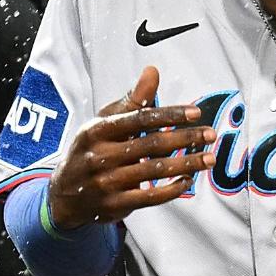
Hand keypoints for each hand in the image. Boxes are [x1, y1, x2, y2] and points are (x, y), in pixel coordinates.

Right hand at [47, 66, 214, 231]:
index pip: (140, 119)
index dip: (170, 115)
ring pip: (155, 171)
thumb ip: (132, 101)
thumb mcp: (104, 122)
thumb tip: (153, 71)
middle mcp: (101, 155)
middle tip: (210, 134)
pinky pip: (151, 197)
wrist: (65, 194)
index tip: (195, 113)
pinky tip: (188, 180)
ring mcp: (107, 182)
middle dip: (185, 139)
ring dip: (187, 164)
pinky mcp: (115, 204)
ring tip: (209, 158)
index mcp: (98, 130)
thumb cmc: (91, 150)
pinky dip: (172, 189)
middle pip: (151, 145)